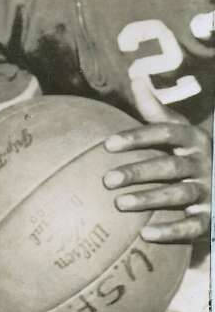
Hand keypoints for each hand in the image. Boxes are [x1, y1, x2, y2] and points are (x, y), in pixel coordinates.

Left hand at [103, 79, 211, 243]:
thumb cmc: (191, 152)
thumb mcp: (181, 129)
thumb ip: (156, 109)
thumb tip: (136, 77)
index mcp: (194, 139)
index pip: (165, 133)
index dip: (137, 137)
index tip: (106, 144)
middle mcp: (204, 163)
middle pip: (170, 166)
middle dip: (138, 172)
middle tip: (106, 179)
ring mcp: (210, 191)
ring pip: (180, 195)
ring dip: (150, 199)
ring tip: (119, 203)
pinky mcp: (212, 217)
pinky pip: (193, 226)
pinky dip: (172, 231)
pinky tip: (146, 234)